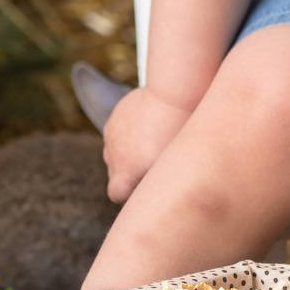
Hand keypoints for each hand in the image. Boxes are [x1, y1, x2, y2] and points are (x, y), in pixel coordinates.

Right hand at [102, 85, 191, 202]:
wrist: (173, 96)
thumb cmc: (177, 134)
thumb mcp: (172, 166)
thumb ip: (159, 181)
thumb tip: (160, 189)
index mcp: (125, 172)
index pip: (116, 194)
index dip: (129, 192)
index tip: (144, 186)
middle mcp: (113, 155)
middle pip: (115, 172)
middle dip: (130, 170)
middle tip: (154, 161)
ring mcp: (112, 135)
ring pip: (115, 151)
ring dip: (128, 151)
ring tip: (152, 140)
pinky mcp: (115, 117)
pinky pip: (118, 131)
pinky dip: (128, 132)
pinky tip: (148, 125)